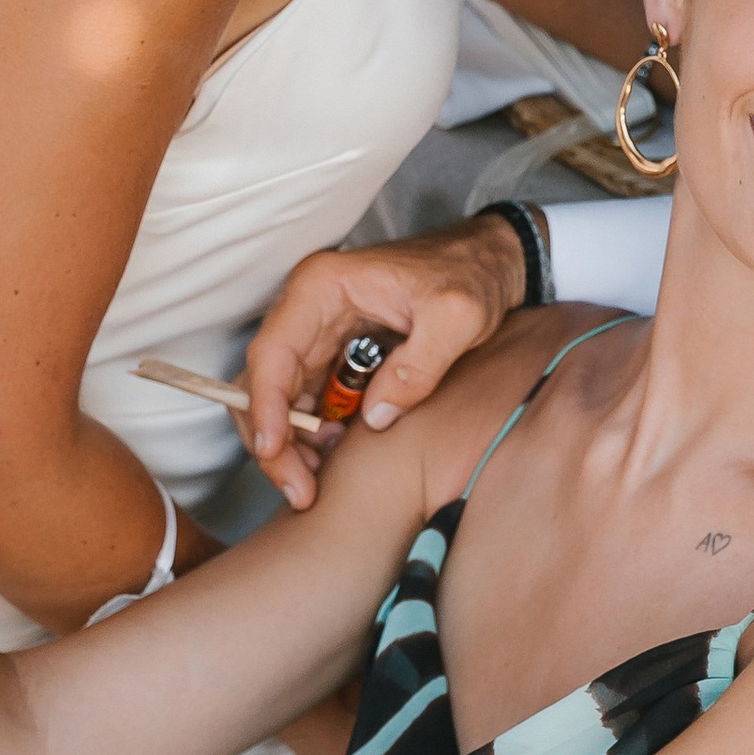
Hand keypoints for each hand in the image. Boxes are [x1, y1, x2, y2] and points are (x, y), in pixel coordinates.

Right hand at [239, 215, 525, 509]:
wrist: (490, 264)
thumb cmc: (472, 277)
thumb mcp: (459, 316)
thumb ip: (420, 365)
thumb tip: (376, 417)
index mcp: (322, 288)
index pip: (272, 352)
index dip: (265, 406)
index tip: (274, 451)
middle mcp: (308, 309)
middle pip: (264, 382)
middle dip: (274, 441)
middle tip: (300, 490)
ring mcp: (318, 334)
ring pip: (280, 399)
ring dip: (291, 446)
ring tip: (315, 484)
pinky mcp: (333, 357)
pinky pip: (308, 402)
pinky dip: (312, 435)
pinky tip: (332, 460)